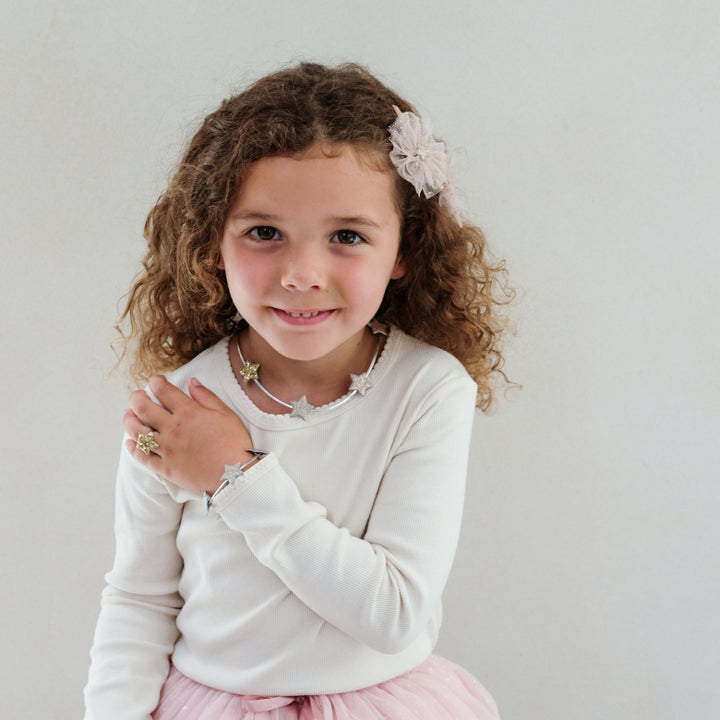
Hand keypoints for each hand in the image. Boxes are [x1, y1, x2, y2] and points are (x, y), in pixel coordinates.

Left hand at [124, 375, 254, 494]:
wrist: (235, 476)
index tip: (155, 380)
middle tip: (135, 395)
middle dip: (136, 398)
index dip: (156, 382)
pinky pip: (143, 457)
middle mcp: (172, 429)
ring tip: (128, 415)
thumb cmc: (234, 444)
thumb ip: (207, 396)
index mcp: (188, 413)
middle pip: (144, 409)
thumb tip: (192, 382)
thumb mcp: (226, 414)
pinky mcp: (164, 468)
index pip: (164, 391)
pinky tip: (130, 443)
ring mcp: (166, 449)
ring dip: (129, 421)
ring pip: (138, 432)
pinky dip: (133, 449)